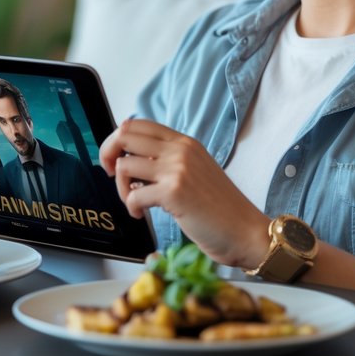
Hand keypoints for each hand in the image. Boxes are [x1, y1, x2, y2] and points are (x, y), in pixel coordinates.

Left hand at [98, 118, 268, 269]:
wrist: (246, 231)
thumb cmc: (221, 209)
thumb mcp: (196, 171)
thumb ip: (170, 161)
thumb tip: (133, 161)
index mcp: (185, 142)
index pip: (138, 123)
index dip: (117, 139)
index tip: (114, 158)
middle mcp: (181, 150)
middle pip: (124, 135)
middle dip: (108, 155)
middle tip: (112, 176)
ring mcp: (177, 169)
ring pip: (124, 165)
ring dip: (121, 187)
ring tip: (134, 202)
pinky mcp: (174, 192)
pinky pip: (133, 195)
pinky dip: (131, 207)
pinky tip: (142, 214)